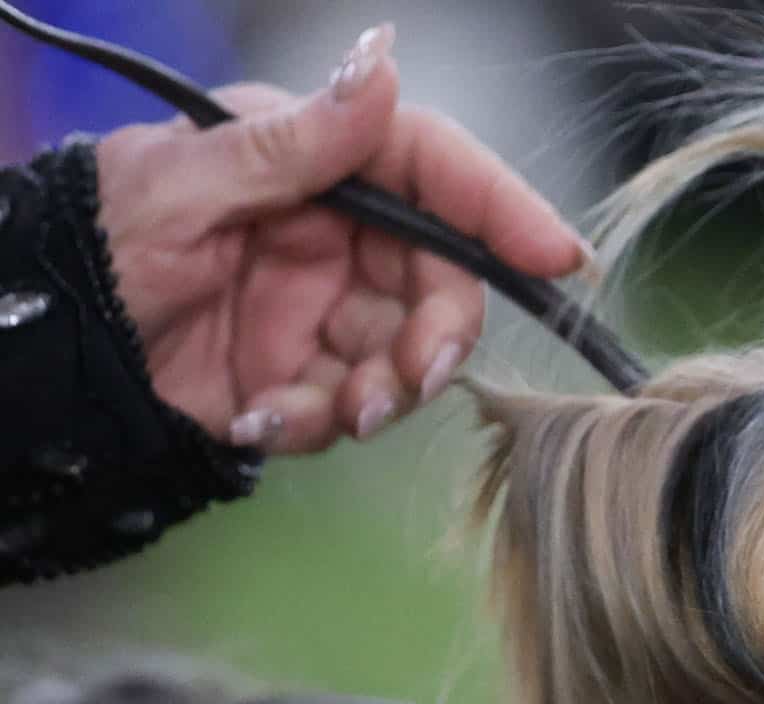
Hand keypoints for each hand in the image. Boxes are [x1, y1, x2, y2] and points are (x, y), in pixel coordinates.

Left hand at [95, 25, 586, 452]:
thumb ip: (295, 140)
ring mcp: (324, 311)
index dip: (505, 209)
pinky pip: (347, 408)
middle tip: (413, 373)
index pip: (436, 173)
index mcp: (318, 165)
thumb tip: (383, 64)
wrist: (44, 353)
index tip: (558, 258)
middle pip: (441, 280)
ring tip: (326, 412)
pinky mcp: (304, 377)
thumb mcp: (187, 180)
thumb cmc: (99, 237)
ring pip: (407, 355)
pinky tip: (254, 417)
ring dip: (381, 392)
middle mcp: (338, 235)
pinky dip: (313, 424)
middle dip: (439, 332)